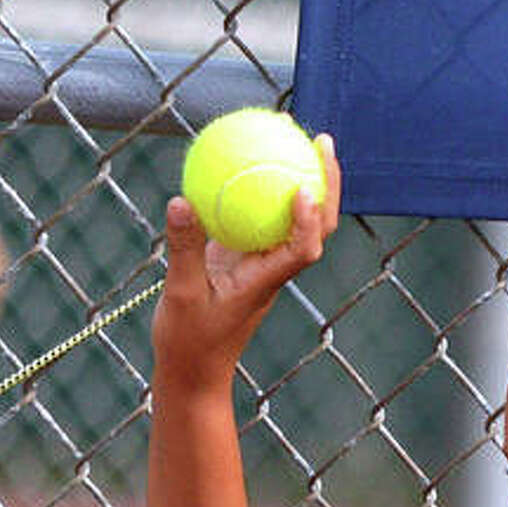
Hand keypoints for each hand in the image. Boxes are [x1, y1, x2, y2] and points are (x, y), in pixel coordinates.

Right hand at [151, 133, 341, 387]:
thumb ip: (185, 250)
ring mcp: (260, 264)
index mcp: (266, 282)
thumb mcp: (181, 295)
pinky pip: (255, 217)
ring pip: (290, 218)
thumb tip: (182, 201)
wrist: (194, 372)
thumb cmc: (190, 344)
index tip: (305, 188)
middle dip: (326, 183)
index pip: (302, 248)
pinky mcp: (243, 261)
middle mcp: (272, 269)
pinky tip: (241, 157)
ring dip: (300, 178)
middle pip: (315, 225)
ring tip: (293, 134)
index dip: (310, 219)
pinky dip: (255, 188)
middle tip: (323, 140)